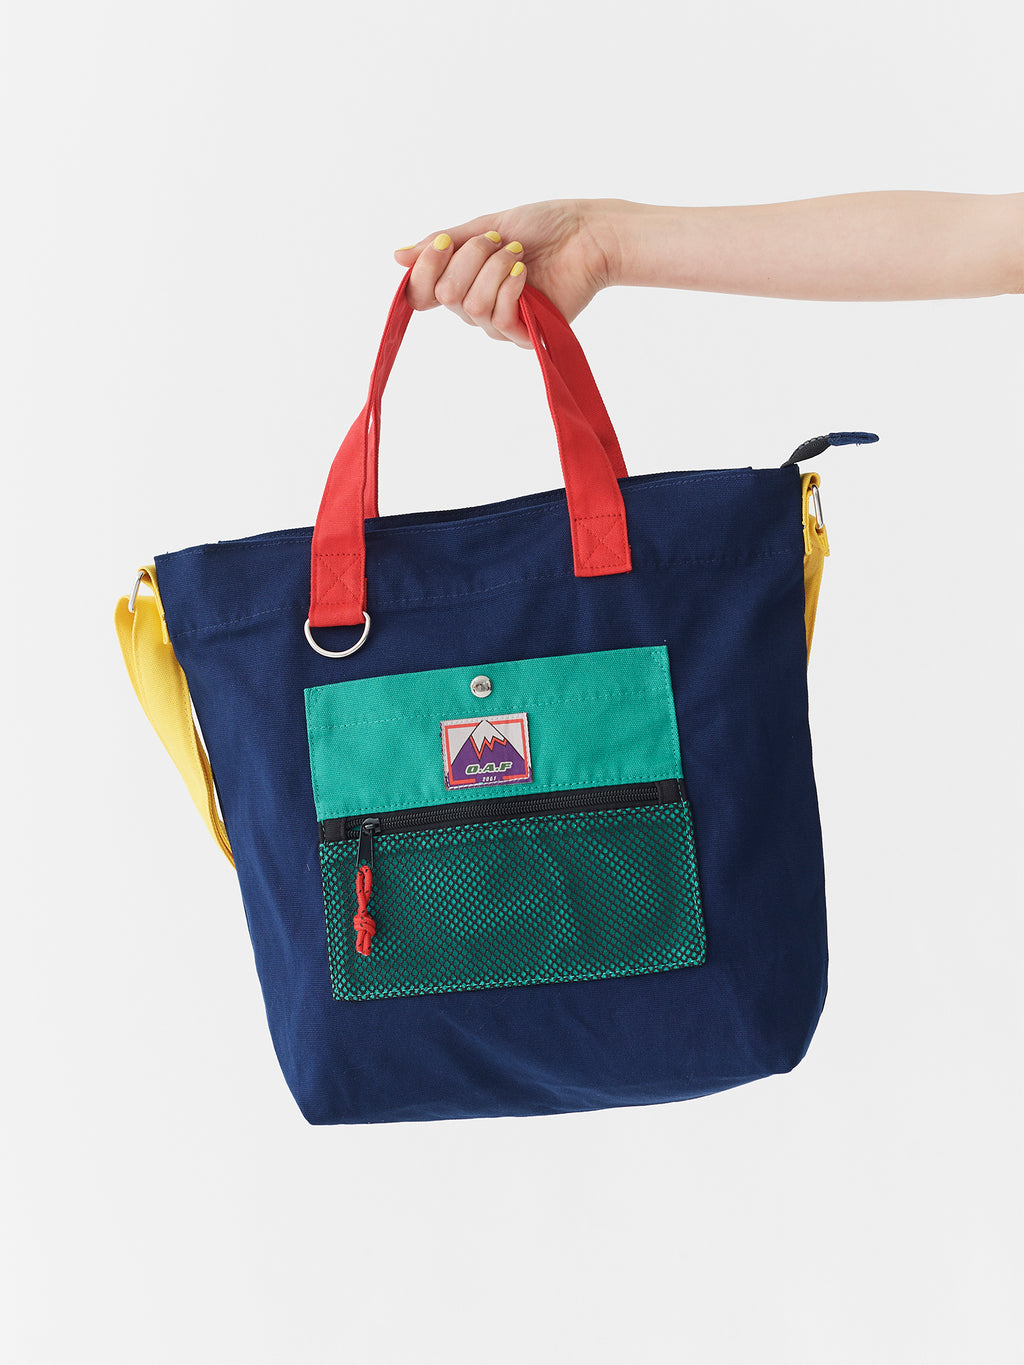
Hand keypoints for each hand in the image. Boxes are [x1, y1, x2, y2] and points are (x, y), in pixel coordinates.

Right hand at [392, 198, 616, 347]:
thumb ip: (443, 244)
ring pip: (470, 307)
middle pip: (444, 295)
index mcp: (462, 281)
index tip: (446, 243)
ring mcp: (499, 323)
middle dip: (469, 259)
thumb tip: (398, 256)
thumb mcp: (484, 226)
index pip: (420, 293)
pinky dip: (509, 287)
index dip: (426, 270)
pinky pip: (498, 318)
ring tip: (518, 254)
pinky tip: (526, 272)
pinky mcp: (525, 335)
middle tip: (498, 241)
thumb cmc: (543, 226)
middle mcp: (475, 306)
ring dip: (493, 270)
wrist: (588, 234)